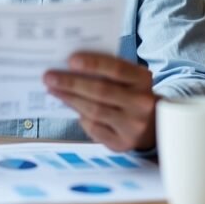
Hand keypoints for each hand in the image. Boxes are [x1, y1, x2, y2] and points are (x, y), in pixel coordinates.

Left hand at [44, 52, 159, 151]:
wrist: (154, 125)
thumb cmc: (132, 94)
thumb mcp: (129, 79)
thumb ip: (108, 71)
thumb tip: (71, 66)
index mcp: (143, 80)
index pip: (117, 69)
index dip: (93, 64)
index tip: (70, 60)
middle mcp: (142, 103)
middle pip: (101, 91)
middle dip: (72, 83)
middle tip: (49, 77)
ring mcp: (133, 126)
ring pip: (95, 111)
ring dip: (70, 99)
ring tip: (53, 89)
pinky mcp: (122, 143)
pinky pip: (94, 129)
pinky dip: (80, 117)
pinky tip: (70, 107)